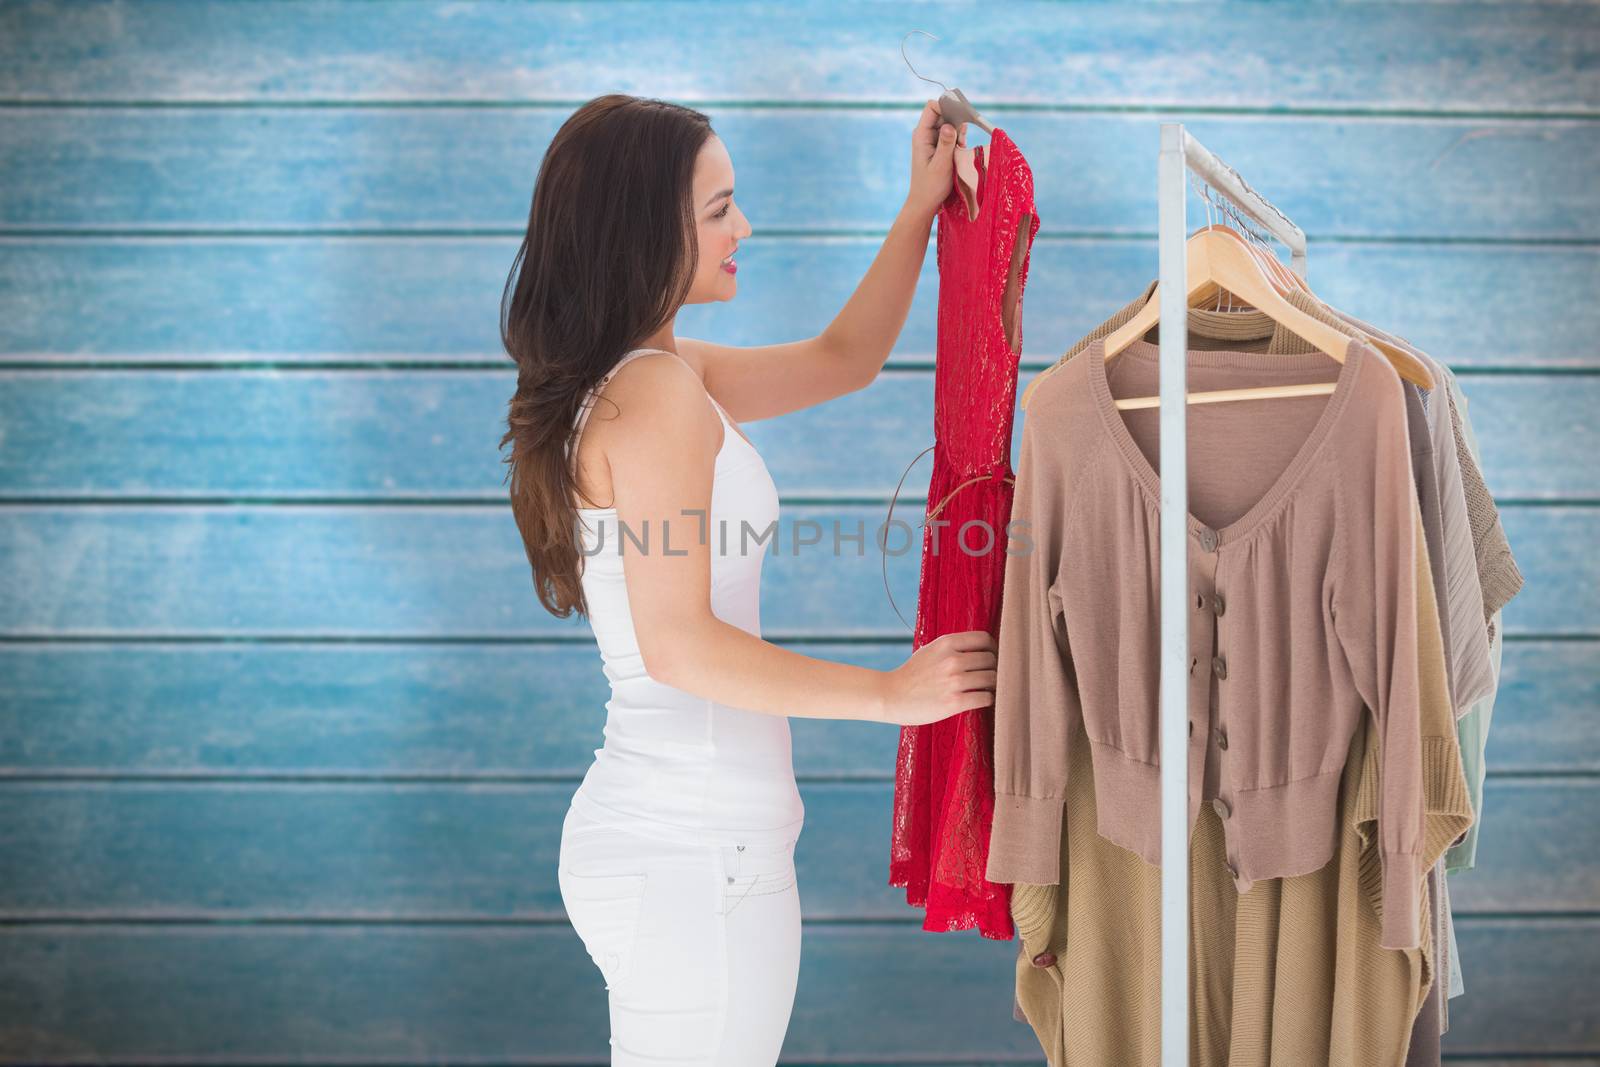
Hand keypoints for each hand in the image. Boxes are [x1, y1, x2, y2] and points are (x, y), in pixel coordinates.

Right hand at [876, 630, 996, 725]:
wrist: (890, 696)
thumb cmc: (912, 674)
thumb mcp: (930, 650)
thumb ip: (953, 647)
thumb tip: (983, 647)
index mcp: (946, 643)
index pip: (985, 639)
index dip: (992, 649)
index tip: (990, 658)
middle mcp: (952, 659)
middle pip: (991, 659)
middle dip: (993, 668)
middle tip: (989, 677)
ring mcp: (954, 681)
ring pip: (992, 678)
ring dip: (992, 685)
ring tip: (986, 689)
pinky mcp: (954, 702)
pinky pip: (986, 698)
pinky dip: (988, 699)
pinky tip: (980, 700)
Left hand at [906, 98, 963, 218]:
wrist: (926, 201)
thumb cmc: (931, 186)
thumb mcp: (941, 165)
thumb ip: (946, 144)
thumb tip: (949, 125)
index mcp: (921, 134)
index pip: (932, 107)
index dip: (947, 106)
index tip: (961, 115)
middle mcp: (926, 133)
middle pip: (943, 113)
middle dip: (957, 119)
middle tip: (965, 134)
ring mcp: (933, 139)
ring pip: (950, 124)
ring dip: (959, 132)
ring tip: (959, 148)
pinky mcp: (940, 145)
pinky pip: (953, 134)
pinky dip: (960, 139)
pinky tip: (960, 151)